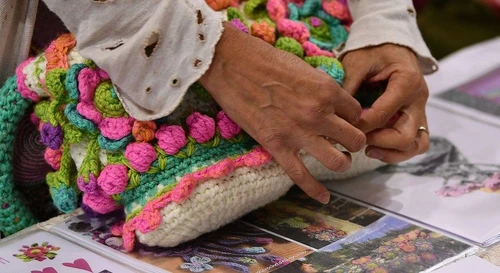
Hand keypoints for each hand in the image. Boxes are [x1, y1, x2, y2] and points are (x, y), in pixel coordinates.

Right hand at [199, 22, 365, 203]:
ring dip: (342, 162)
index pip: (356, 113)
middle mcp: (319, 114)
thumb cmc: (265, 59)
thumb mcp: (303, 68)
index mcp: (327, 90)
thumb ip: (320, 88)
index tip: (343, 119)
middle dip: (354, 142)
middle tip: (346, 141)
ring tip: (338, 159)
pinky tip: (325, 198)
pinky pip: (302, 176)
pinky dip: (315, 190)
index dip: (352, 117)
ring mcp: (298, 132)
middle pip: (355, 139)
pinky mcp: (277, 146)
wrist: (231, 64)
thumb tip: (328, 102)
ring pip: (338, 162)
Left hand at [342, 44, 429, 163]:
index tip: (342, 128)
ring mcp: (420, 110)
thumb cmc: (372, 50)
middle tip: (357, 140)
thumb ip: (347, 87)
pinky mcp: (417, 117)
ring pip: (416, 144)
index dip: (361, 126)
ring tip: (368, 150)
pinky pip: (416, 142)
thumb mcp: (356, 62)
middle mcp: (418, 99)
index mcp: (406, 82)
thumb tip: (333, 116)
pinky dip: (398, 151)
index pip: (383, 115)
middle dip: (379, 142)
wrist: (390, 42)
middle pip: (406, 136)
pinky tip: (375, 148)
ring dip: (392, 152)